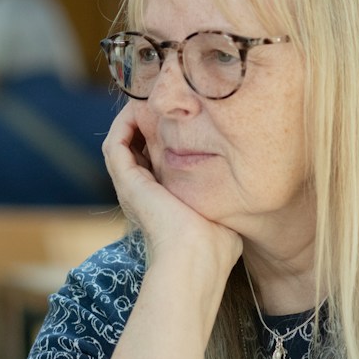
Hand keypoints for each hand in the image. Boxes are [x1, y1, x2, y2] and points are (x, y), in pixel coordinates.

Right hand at [102, 106, 241, 277]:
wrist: (196, 258)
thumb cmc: (215, 246)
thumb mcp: (222, 213)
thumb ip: (224, 198)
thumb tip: (243, 190)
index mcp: (162, 203)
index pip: (155, 164)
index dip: (165, 140)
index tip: (184, 121)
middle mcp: (143, 195)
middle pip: (136, 151)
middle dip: (148, 126)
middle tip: (163, 104)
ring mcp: (131, 188)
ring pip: (121, 144)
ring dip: (132, 120)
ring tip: (150, 100)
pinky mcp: (127, 181)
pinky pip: (115, 144)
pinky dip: (124, 123)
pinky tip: (142, 108)